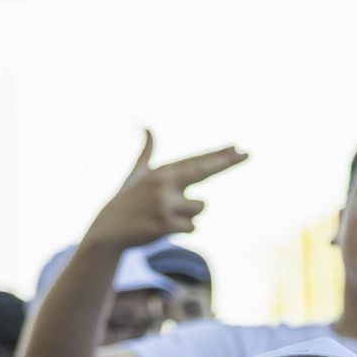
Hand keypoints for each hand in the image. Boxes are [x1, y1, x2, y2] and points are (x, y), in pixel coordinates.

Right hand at [82, 130, 248, 251]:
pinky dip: (183, 230)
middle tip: (248, 153)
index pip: (197, 161)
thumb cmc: (126, 201)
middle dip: (226, 162)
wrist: (108, 229)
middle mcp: (164, 183)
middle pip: (203, 171)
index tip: (238, 148)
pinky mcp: (165, 224)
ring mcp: (165, 204)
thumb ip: (146, 152)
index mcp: (162, 171)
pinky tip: (162, 228)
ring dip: (188, 214)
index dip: (219, 155)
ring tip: (165, 215)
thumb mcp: (136, 174)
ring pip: (199, 207)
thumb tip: (146, 126)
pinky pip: (192, 227)